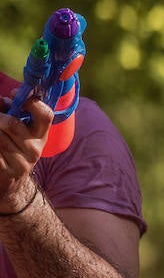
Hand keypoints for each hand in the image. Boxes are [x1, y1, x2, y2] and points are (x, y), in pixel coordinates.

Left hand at [0, 92, 51, 209]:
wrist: (11, 183)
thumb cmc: (13, 148)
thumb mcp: (19, 132)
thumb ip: (12, 113)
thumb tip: (1, 101)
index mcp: (40, 135)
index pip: (45, 115)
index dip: (32, 103)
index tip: (14, 94)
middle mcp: (34, 148)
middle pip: (12, 124)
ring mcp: (21, 162)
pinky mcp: (6, 171)